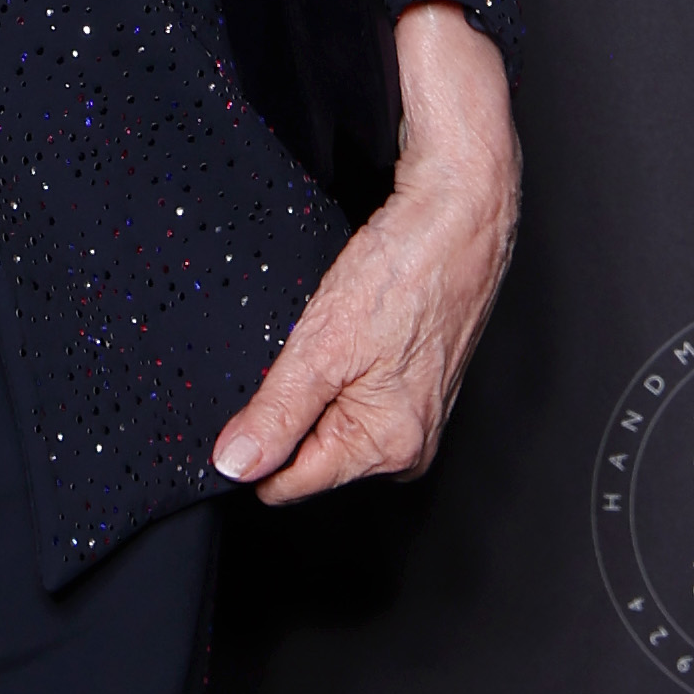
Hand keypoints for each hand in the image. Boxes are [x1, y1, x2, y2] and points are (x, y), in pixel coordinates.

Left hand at [213, 3, 519, 501]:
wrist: (459, 210)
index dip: (255, 446)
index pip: (290, 482)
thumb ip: (275, 412)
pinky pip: (352, 387)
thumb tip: (234, 465)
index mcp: (389, 449)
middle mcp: (408, 444)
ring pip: (330, 414)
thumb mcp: (322, 345)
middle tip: (302, 347)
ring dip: (314, 378)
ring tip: (328, 328)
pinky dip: (336, 360)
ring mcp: (414, 411)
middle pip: (311, 450)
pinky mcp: (415, 379)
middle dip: (289, 406)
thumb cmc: (407, 271)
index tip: (247, 399)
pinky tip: (344, 322)